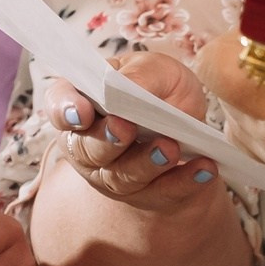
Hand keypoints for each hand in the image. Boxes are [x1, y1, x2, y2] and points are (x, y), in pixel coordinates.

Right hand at [42, 55, 221, 212]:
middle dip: (107, 140)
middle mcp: (88, 146)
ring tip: (170, 149)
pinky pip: (164, 193)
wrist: (189, 124)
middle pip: (88, 150)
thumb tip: (128, 87)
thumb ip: (139, 75)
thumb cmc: (160, 88)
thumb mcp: (155, 69)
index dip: (64, 110)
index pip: (59, 107)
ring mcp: (114, 176)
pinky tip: (205, 169)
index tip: (81, 111)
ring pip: (123, 177)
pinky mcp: (147, 196)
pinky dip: (185, 181)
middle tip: (125, 129)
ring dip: (147, 163)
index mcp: (81, 104)